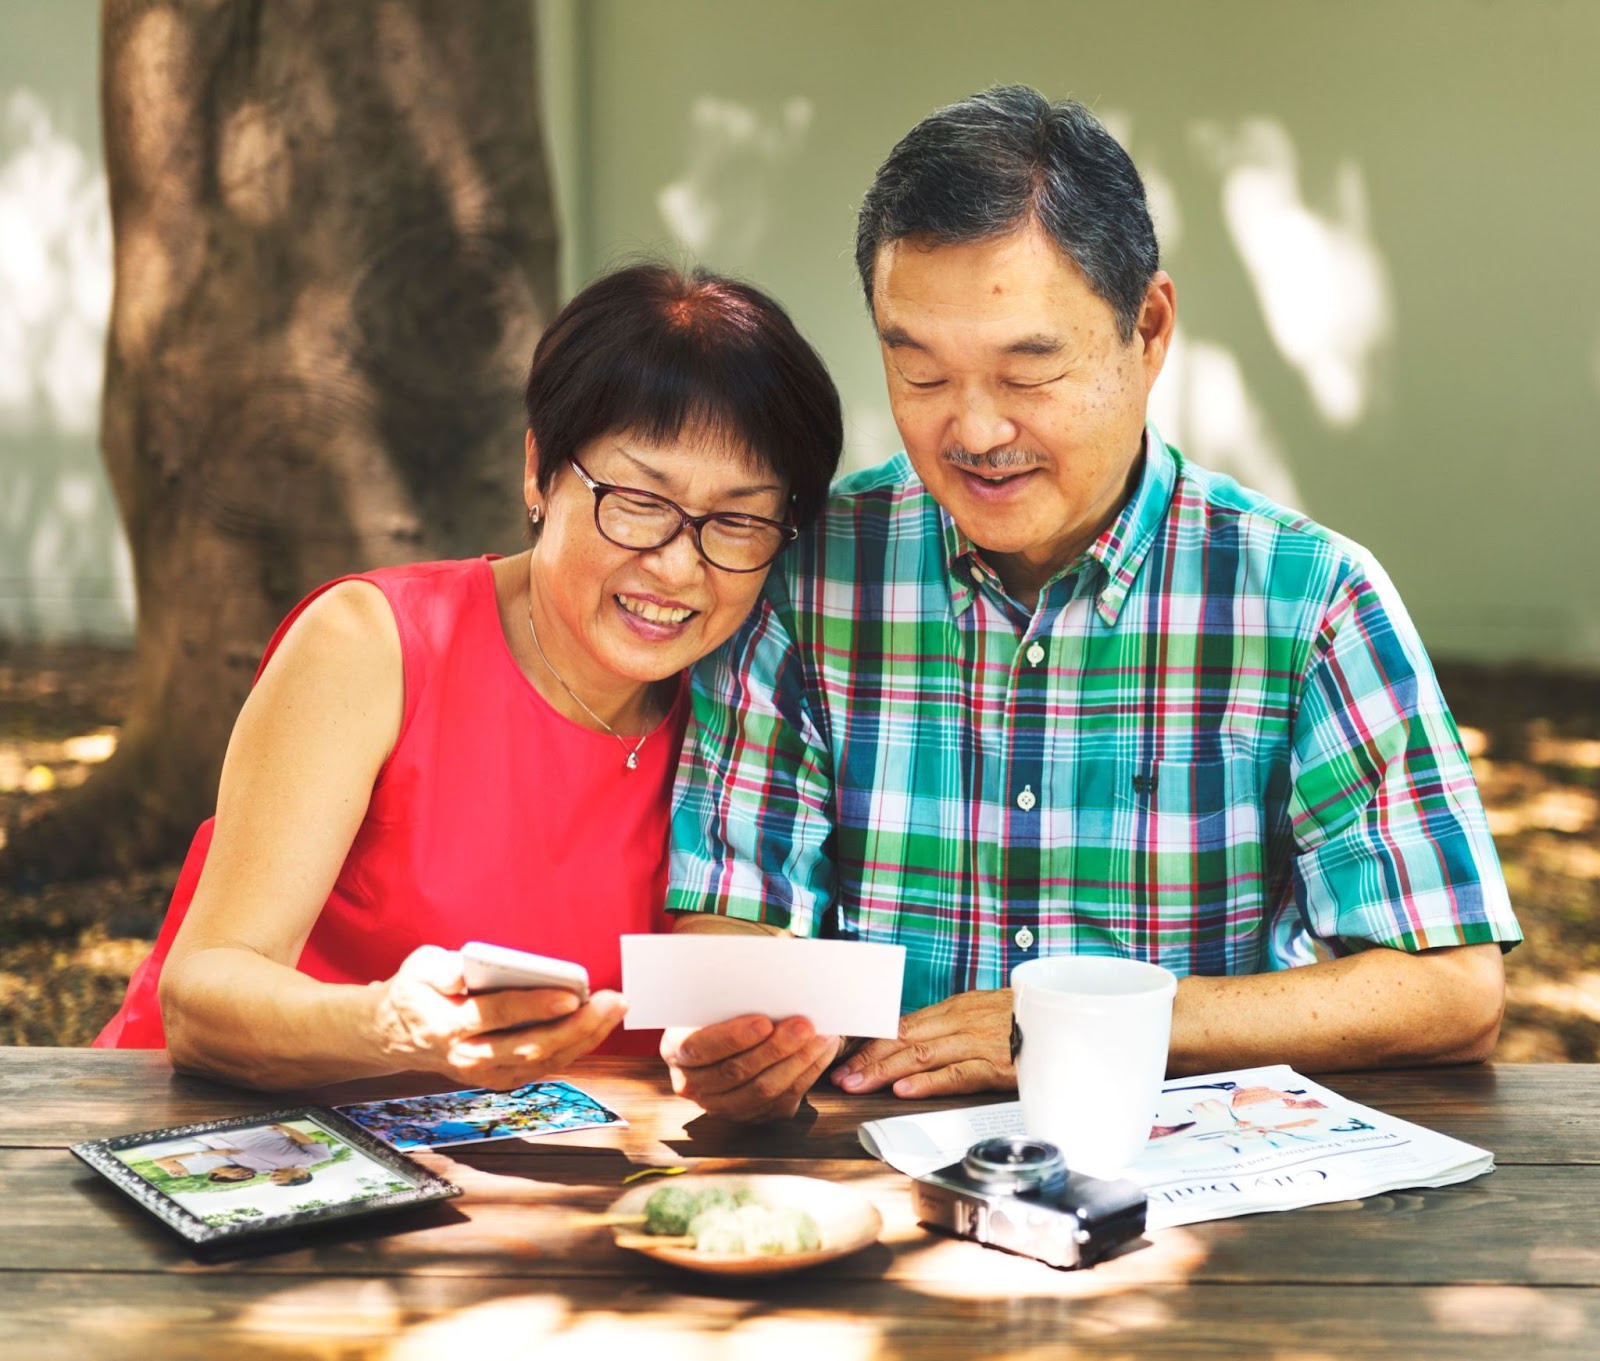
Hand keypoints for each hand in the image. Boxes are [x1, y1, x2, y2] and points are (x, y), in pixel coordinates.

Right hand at [372, 945, 624, 1089]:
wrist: (395, 1034)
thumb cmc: (415, 991)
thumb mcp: (418, 968)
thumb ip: (441, 969)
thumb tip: (464, 973)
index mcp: (448, 1025)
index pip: (498, 1015)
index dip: (536, 1006)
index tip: (571, 994)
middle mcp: (470, 1056)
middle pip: (530, 1045)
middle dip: (577, 1025)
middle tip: (612, 1000)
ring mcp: (487, 1073)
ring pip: (544, 1061)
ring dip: (585, 1038)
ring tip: (615, 1009)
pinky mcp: (502, 1077)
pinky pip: (545, 1066)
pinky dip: (575, 1048)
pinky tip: (598, 1025)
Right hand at [661, 1013, 840, 1121]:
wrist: (726, 1034)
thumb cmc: (722, 1007)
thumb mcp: (713, 998)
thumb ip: (728, 997)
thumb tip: (764, 984)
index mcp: (676, 1049)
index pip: (700, 1048)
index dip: (732, 1037)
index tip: (763, 1022)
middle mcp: (693, 1084)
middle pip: (736, 1071)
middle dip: (775, 1048)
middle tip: (804, 1025)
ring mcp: (722, 1106)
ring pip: (763, 1090)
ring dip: (798, 1062)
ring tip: (822, 1036)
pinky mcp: (752, 1115)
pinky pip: (783, 1101)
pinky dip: (808, 1074)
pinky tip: (823, 1051)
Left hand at [831, 989, 1015, 1098]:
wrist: (1067, 1018)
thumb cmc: (1024, 1019)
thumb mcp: (981, 1014)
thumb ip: (949, 1027)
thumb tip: (911, 1039)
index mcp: (954, 1009)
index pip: (901, 1026)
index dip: (870, 1043)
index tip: (843, 1058)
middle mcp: (960, 1022)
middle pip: (903, 1040)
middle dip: (867, 1058)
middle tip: (839, 1077)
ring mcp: (977, 1042)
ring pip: (921, 1055)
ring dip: (885, 1071)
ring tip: (859, 1085)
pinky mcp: (997, 1064)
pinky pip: (956, 1073)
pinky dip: (927, 1082)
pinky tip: (904, 1090)